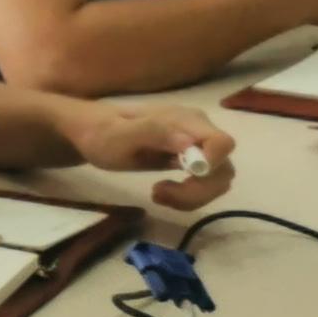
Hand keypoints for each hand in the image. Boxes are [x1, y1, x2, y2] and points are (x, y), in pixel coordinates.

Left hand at [63, 101, 236, 210]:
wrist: (93, 133)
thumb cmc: (102, 133)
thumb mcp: (118, 135)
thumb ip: (151, 133)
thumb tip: (188, 142)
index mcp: (184, 120)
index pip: (222, 142)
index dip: (215, 164)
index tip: (187, 177)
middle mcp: (198, 131)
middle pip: (223, 168)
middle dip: (198, 190)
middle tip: (159, 193)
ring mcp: (197, 146)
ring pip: (218, 180)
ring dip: (192, 196)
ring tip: (157, 193)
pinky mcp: (192, 160)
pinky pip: (205, 183)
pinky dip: (188, 195)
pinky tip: (161, 192)